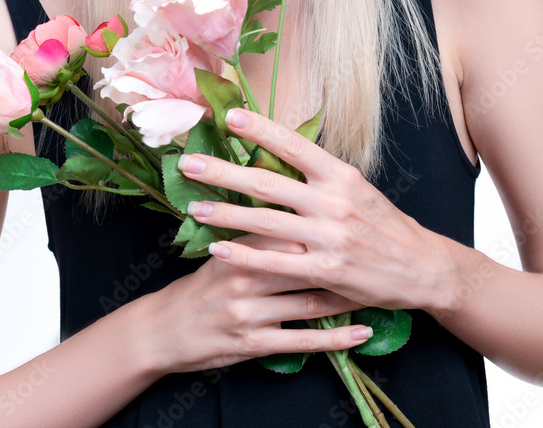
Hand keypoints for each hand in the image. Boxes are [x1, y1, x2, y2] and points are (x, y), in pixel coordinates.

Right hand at [144, 233, 372, 374]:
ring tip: (378, 291)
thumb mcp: (223, 251)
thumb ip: (255, 227)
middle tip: (376, 249)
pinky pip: (303, 340)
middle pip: (303, 260)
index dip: (321, 219)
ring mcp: (249, 312)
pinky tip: (362, 333)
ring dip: (348, 297)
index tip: (355, 212)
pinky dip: (336, 338)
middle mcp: (244, 275)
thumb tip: (293, 198)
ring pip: (309, 301)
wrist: (165, 330)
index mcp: (238, 247)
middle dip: (342, 255)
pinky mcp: (253, 344)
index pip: (286, 224)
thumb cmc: (203, 285)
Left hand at [177, 108, 451, 312]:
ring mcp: (328, 238)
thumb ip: (318, 175)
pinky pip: (275, 263)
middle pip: (267, 182)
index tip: (229, 116)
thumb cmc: (382, 223)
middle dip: (223, 172)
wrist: (421, 267)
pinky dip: (243, 255)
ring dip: (224, 214)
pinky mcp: (325, 271)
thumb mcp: (356, 188)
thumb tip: (276, 153)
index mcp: (340, 175)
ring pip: (265, 223)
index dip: (260, 129)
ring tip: (194, 206)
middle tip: (189, 163)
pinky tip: (217, 248)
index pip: (293, 145)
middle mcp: (333, 202)